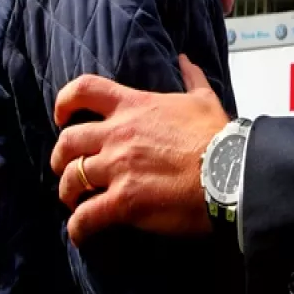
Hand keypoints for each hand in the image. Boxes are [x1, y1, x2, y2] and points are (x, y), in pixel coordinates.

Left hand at [50, 55, 228, 245]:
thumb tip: (186, 61)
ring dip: (69, 192)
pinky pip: (85, 217)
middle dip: (62, 158)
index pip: (84, 90)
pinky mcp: (124, 201)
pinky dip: (78, 227)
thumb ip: (191, 78)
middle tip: (70, 169)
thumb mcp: (204, 99)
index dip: (65, 102)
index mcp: (135, 107)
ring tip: (77, 202)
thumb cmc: (219, 137)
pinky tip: (82, 233)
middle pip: (67, 142)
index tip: (62, 116)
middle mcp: (119, 135)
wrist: (231, 172)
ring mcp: (118, 168)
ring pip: (70, 180)